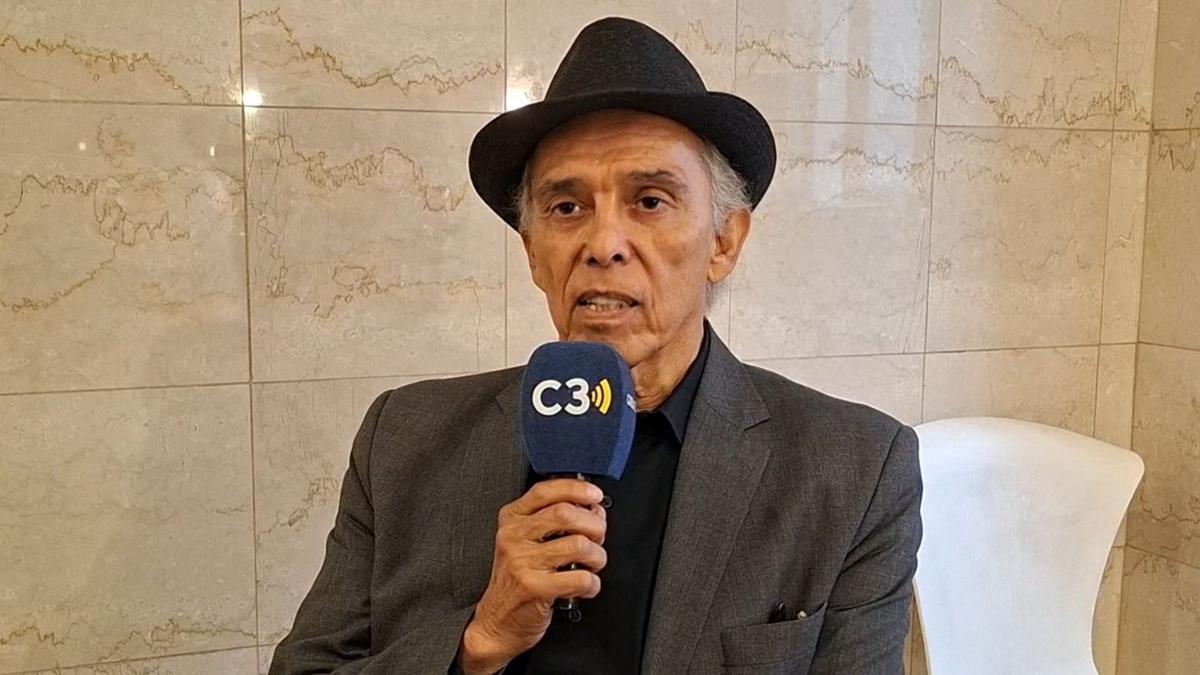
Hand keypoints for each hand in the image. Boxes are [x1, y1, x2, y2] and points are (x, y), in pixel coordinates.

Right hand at [459, 478, 607, 673]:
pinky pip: (580, 578)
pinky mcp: (534, 588)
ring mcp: (522, 562)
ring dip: (597, 556)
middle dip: (594, 524)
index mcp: (512, 519)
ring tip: (593, 564)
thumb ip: (555, 520)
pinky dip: (592, 583)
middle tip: (598, 537)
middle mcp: (514, 537)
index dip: (576, 489)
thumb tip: (593, 510)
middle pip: (565, 513)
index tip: (595, 496)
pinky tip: (585, 585)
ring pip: (578, 544)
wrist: (498, 620)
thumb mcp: (525, 541)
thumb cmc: (517, 579)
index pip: (545, 491)